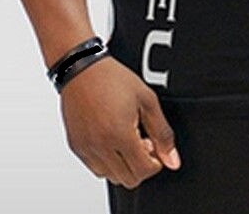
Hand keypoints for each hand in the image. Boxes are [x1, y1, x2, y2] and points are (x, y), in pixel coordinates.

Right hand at [59, 54, 181, 187]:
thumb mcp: (147, 100)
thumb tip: (172, 160)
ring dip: (123, 165)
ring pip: (111, 177)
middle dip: (140, 165)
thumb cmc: (112, 78)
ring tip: (125, 138)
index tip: (155, 147)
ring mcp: (86, 149)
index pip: (143, 171)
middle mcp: (101, 146)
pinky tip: (111, 138)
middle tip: (141, 142)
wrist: (81, 68)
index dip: (155, 162)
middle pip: (128, 180)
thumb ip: (162, 132)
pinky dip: (106, 161)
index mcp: (120, 135)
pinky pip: (95, 168)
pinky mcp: (76, 147)